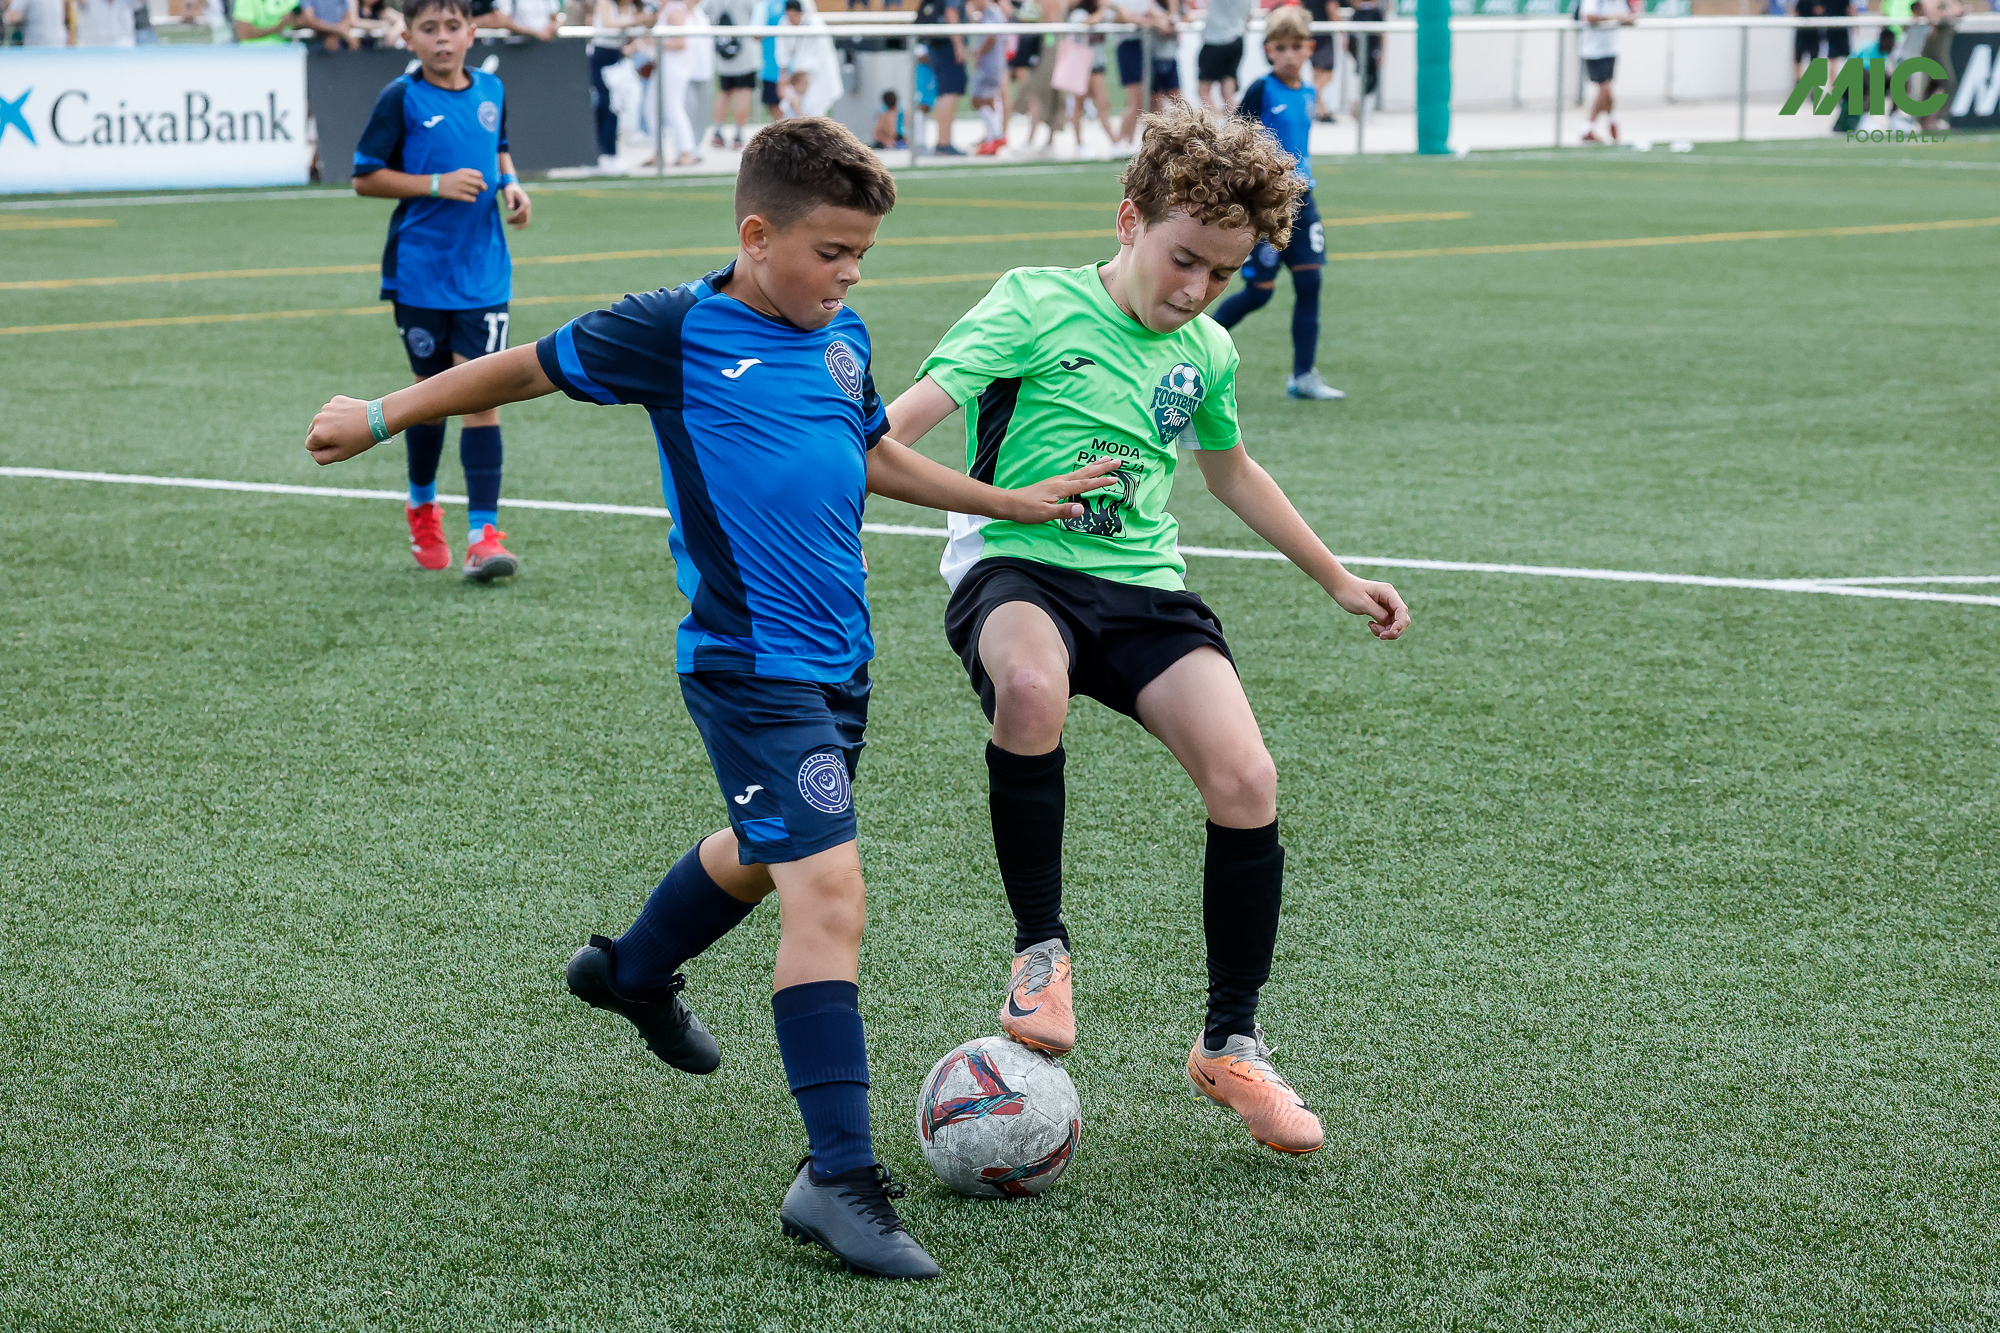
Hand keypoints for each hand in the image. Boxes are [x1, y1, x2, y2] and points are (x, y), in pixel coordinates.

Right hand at [305, 395, 382, 465]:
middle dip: (324, 436)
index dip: (323, 448)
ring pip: (323, 421)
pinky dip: (339, 415)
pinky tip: (351, 418)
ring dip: (331, 425)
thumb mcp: (341, 454)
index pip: (310, 445)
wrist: (377, 419)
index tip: (338, 446)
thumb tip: (313, 452)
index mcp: (317, 434)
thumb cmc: (359, 440)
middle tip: (343, 438)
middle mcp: (318, 419)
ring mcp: (326, 408)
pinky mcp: (335, 400)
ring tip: (349, 428)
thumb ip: (322, 457)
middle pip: (314, 432)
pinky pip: (332, 411)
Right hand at [437, 167, 485, 201]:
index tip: (478, 182)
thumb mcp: (460, 172)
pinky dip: (472, 199)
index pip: (480, 175)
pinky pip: (472, 199)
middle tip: (479, 189)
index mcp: (464, 172)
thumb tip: (484, 184)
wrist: (437, 184)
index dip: (481, 180)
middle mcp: (463, 179)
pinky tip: (469, 198)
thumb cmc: (451, 179)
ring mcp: (460, 187)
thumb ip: (471, 176)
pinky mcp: (458, 195)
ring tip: (469, 192)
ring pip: (476, 192)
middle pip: (480, 184)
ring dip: (475, 193)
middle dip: (481, 188)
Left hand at [502, 183, 530, 227]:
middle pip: (525, 217)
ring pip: (526, 220)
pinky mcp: (526, 211)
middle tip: (507, 222)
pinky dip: (520, 223)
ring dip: (518, 224)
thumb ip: (509, 200)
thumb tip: (510, 208)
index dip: (516, 216)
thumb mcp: (508, 192)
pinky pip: (525, 219)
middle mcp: (528, 205)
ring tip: (508, 222)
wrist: (513, 186)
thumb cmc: (509, 189)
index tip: (508, 219)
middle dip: (516, 221)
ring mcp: (528, 208)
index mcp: (525, 201)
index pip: (522, 211)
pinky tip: (514, 224)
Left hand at [1003, 456, 1123, 523]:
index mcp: (1061, 488)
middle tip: (1118, 461)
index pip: (1085, 484)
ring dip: (1094, 466)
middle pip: (1086, 472)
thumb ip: (1064, 511)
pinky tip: (1085, 471)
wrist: (1010, 503)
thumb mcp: (1045, 514)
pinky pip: (1074, 474)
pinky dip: (1084, 471)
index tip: (1115, 479)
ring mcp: (1057, 481)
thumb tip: (1082, 509)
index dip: (1101, 482)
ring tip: (1106, 460)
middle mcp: (1061, 481)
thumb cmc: (1027, 510)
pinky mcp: (1054, 483)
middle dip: (1102, 467)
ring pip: (1080, 471)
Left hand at [1331, 573, 1410, 640]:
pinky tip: (1370, 624)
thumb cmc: (1350, 593)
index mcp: (1388, 592)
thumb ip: (1378, 613)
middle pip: (1403, 619)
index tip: (1389, 633)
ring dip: (1386, 630)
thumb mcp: (1363, 604)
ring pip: (1396, 623)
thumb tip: (1388, 622)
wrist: (1341, 587)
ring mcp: (1388, 604)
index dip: (1399, 624)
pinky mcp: (1383, 610)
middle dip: (1394, 630)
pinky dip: (1382, 628)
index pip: (1402, 610)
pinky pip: (1388, 623)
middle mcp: (1391, 598)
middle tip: (1380, 635)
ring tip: (1372, 627)